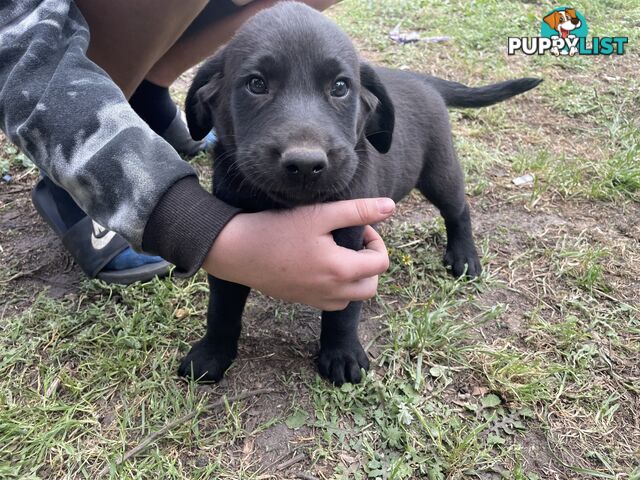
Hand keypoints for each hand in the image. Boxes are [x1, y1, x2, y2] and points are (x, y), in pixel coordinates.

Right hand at [203, 198, 394, 309]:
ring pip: (353, 297)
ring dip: (355, 278)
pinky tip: (322, 266)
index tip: (357, 227)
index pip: (380, 263)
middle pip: (371, 286)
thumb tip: (390, 207)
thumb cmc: (277, 229)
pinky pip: (333, 302)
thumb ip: (357, 211)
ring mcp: (316, 300)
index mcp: (341, 271)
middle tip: (351, 242)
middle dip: (370, 263)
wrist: (237, 251)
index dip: (376, 241)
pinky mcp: (302, 301)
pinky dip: (338, 288)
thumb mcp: (320, 215)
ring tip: (338, 254)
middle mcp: (332, 292)